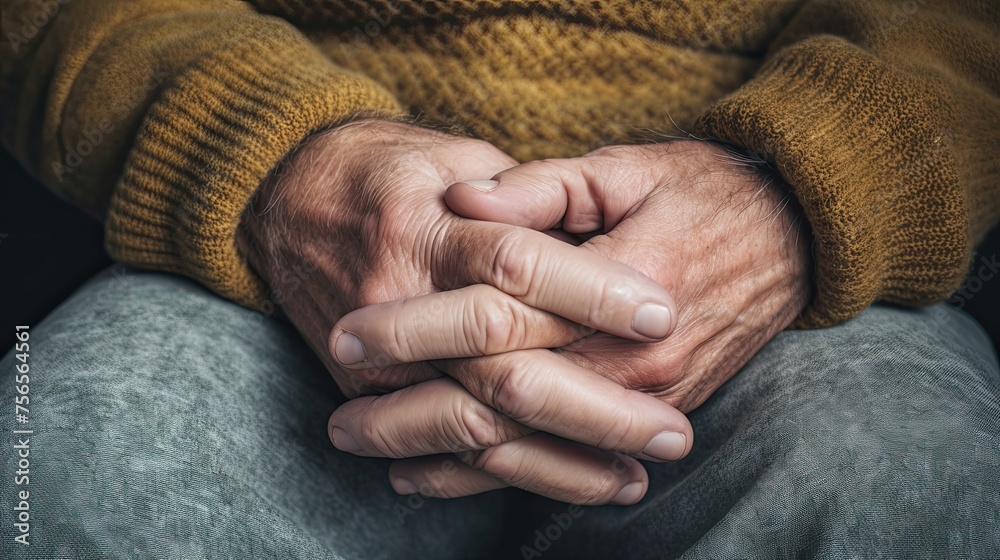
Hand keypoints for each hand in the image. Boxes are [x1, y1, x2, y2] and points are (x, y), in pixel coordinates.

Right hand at [238, 120, 693, 490]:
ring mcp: (377, 357)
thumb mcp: (453, 154)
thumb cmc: (386, 169)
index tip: (662, 313)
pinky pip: (438, 448)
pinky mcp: (366, 392)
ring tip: (632, 479)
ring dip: (559, 462)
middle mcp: (399, 298)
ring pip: (475, 425)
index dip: (594, 290)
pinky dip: (498, 475)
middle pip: (506, 366)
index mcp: (427, 228)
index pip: (520, 264)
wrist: (287, 200)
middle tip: (672, 432)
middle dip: (596, 409)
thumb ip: (523, 193)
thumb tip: (597, 243)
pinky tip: (556, 489)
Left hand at [328, 140, 811, 502]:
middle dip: (412, 412)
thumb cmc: (705, 193)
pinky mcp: (656, 411)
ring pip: (528, 445)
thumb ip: (543, 187)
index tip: (349, 335)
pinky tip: (441, 479)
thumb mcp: (628, 168)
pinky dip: (498, 477)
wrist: (792, 238)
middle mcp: (635, 353)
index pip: (499, 314)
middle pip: (503, 395)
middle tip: (340, 419)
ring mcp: (650, 393)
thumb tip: (462, 199)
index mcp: (623, 280)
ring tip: (371, 455)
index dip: (418, 327)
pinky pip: (566, 463)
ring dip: (443, 457)